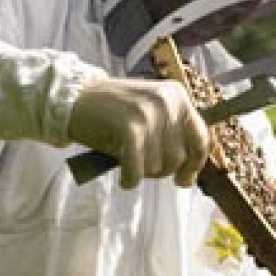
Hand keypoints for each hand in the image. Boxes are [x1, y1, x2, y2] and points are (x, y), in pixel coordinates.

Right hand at [67, 77, 209, 188]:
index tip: (184, 179)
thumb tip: (189, 176)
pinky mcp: (130, 127)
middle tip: (142, 166)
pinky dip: (130, 178)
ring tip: (128, 162)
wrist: (75, 98)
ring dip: (143, 172)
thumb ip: (172, 135)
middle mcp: (167, 102)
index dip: (194, 165)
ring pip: (159, 165)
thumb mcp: (151, 113)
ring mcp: (149, 113)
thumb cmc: (113, 111)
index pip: (201, 139)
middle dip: (161, 169)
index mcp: (177, 96)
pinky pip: (138, 168)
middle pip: (179, 157)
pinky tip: (124, 178)